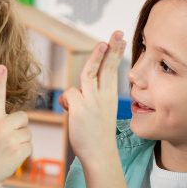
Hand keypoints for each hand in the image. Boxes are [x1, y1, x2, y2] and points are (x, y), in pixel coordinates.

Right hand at [0, 65, 31, 187]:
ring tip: (5, 151)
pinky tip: (10, 159)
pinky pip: (30, 146)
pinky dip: (23, 153)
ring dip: (21, 141)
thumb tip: (23, 121)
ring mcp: (10, 138)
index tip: (2, 66)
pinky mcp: (19, 150)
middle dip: (20, 127)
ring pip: (28, 133)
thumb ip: (0, 124)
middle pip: (23, 117)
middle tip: (6, 139)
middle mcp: (0, 126)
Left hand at [60, 31, 124, 163]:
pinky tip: (68, 110)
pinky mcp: (80, 107)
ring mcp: (93, 101)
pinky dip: (66, 101)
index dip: (115, 54)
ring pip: (89, 73)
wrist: (99, 154)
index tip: (120, 39)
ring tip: (101, 44)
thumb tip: (70, 95)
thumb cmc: (96, 136)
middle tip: (117, 33)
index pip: (113, 70)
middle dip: (112, 48)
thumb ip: (86, 100)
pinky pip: (69, 94)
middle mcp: (103, 96)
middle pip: (106, 67)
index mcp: (110, 97)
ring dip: (96, 57)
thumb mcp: (97, 114)